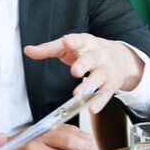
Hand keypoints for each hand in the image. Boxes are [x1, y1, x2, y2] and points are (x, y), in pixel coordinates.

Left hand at [24, 34, 144, 112]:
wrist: (121, 56)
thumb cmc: (88, 50)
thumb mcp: (69, 47)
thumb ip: (48, 49)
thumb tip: (28, 50)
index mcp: (85, 42)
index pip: (78, 40)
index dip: (73, 41)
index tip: (67, 41)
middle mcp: (98, 54)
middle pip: (90, 59)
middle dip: (83, 65)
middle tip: (75, 72)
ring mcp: (106, 68)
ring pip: (99, 77)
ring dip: (89, 86)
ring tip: (79, 94)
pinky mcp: (112, 83)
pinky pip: (106, 93)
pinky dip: (99, 101)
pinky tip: (92, 108)